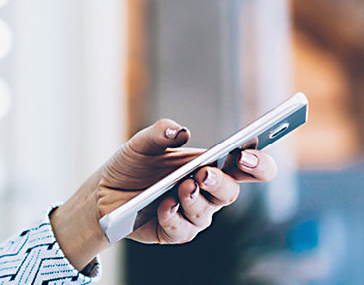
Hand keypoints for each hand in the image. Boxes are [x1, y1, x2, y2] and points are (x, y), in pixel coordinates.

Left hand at [49, 118, 276, 269]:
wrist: (105, 191)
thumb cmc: (133, 164)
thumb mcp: (142, 143)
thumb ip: (160, 132)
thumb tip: (179, 130)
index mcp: (210, 164)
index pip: (248, 167)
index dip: (258, 163)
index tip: (247, 155)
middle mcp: (206, 191)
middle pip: (231, 192)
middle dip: (220, 183)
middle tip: (204, 173)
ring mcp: (192, 214)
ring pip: (206, 213)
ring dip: (194, 200)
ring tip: (181, 187)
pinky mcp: (175, 233)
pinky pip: (182, 231)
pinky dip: (173, 217)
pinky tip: (163, 206)